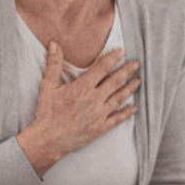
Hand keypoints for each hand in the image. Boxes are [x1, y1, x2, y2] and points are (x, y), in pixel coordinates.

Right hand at [17, 42, 140, 175]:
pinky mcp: (101, 128)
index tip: (122, 51)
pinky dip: (127, 113)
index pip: (101, 68)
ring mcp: (99, 114)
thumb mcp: (47, 86)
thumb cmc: (47, 112)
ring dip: (130, 89)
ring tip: (138, 81)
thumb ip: (53, 65)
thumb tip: (53, 45)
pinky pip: (117, 119)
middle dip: (127, 71)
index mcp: (82, 87)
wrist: (48, 140)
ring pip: (119, 98)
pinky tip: (134, 108)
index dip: (112, 58)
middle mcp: (94, 99)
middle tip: (136, 64)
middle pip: (115, 81)